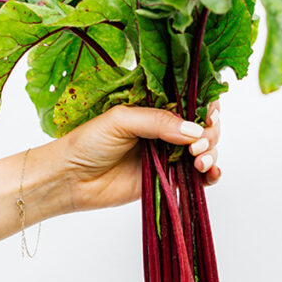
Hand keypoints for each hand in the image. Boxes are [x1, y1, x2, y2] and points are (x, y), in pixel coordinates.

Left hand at [50, 102, 221, 210]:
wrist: (71, 179)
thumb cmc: (87, 142)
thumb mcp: (121, 120)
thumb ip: (157, 121)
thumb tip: (194, 131)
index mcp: (155, 108)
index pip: (191, 101)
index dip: (206, 107)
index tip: (209, 117)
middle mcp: (166, 130)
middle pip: (204, 127)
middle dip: (210, 134)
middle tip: (197, 146)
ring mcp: (169, 155)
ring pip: (205, 151)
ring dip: (211, 154)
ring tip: (198, 161)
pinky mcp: (168, 179)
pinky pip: (198, 177)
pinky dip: (210, 175)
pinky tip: (210, 174)